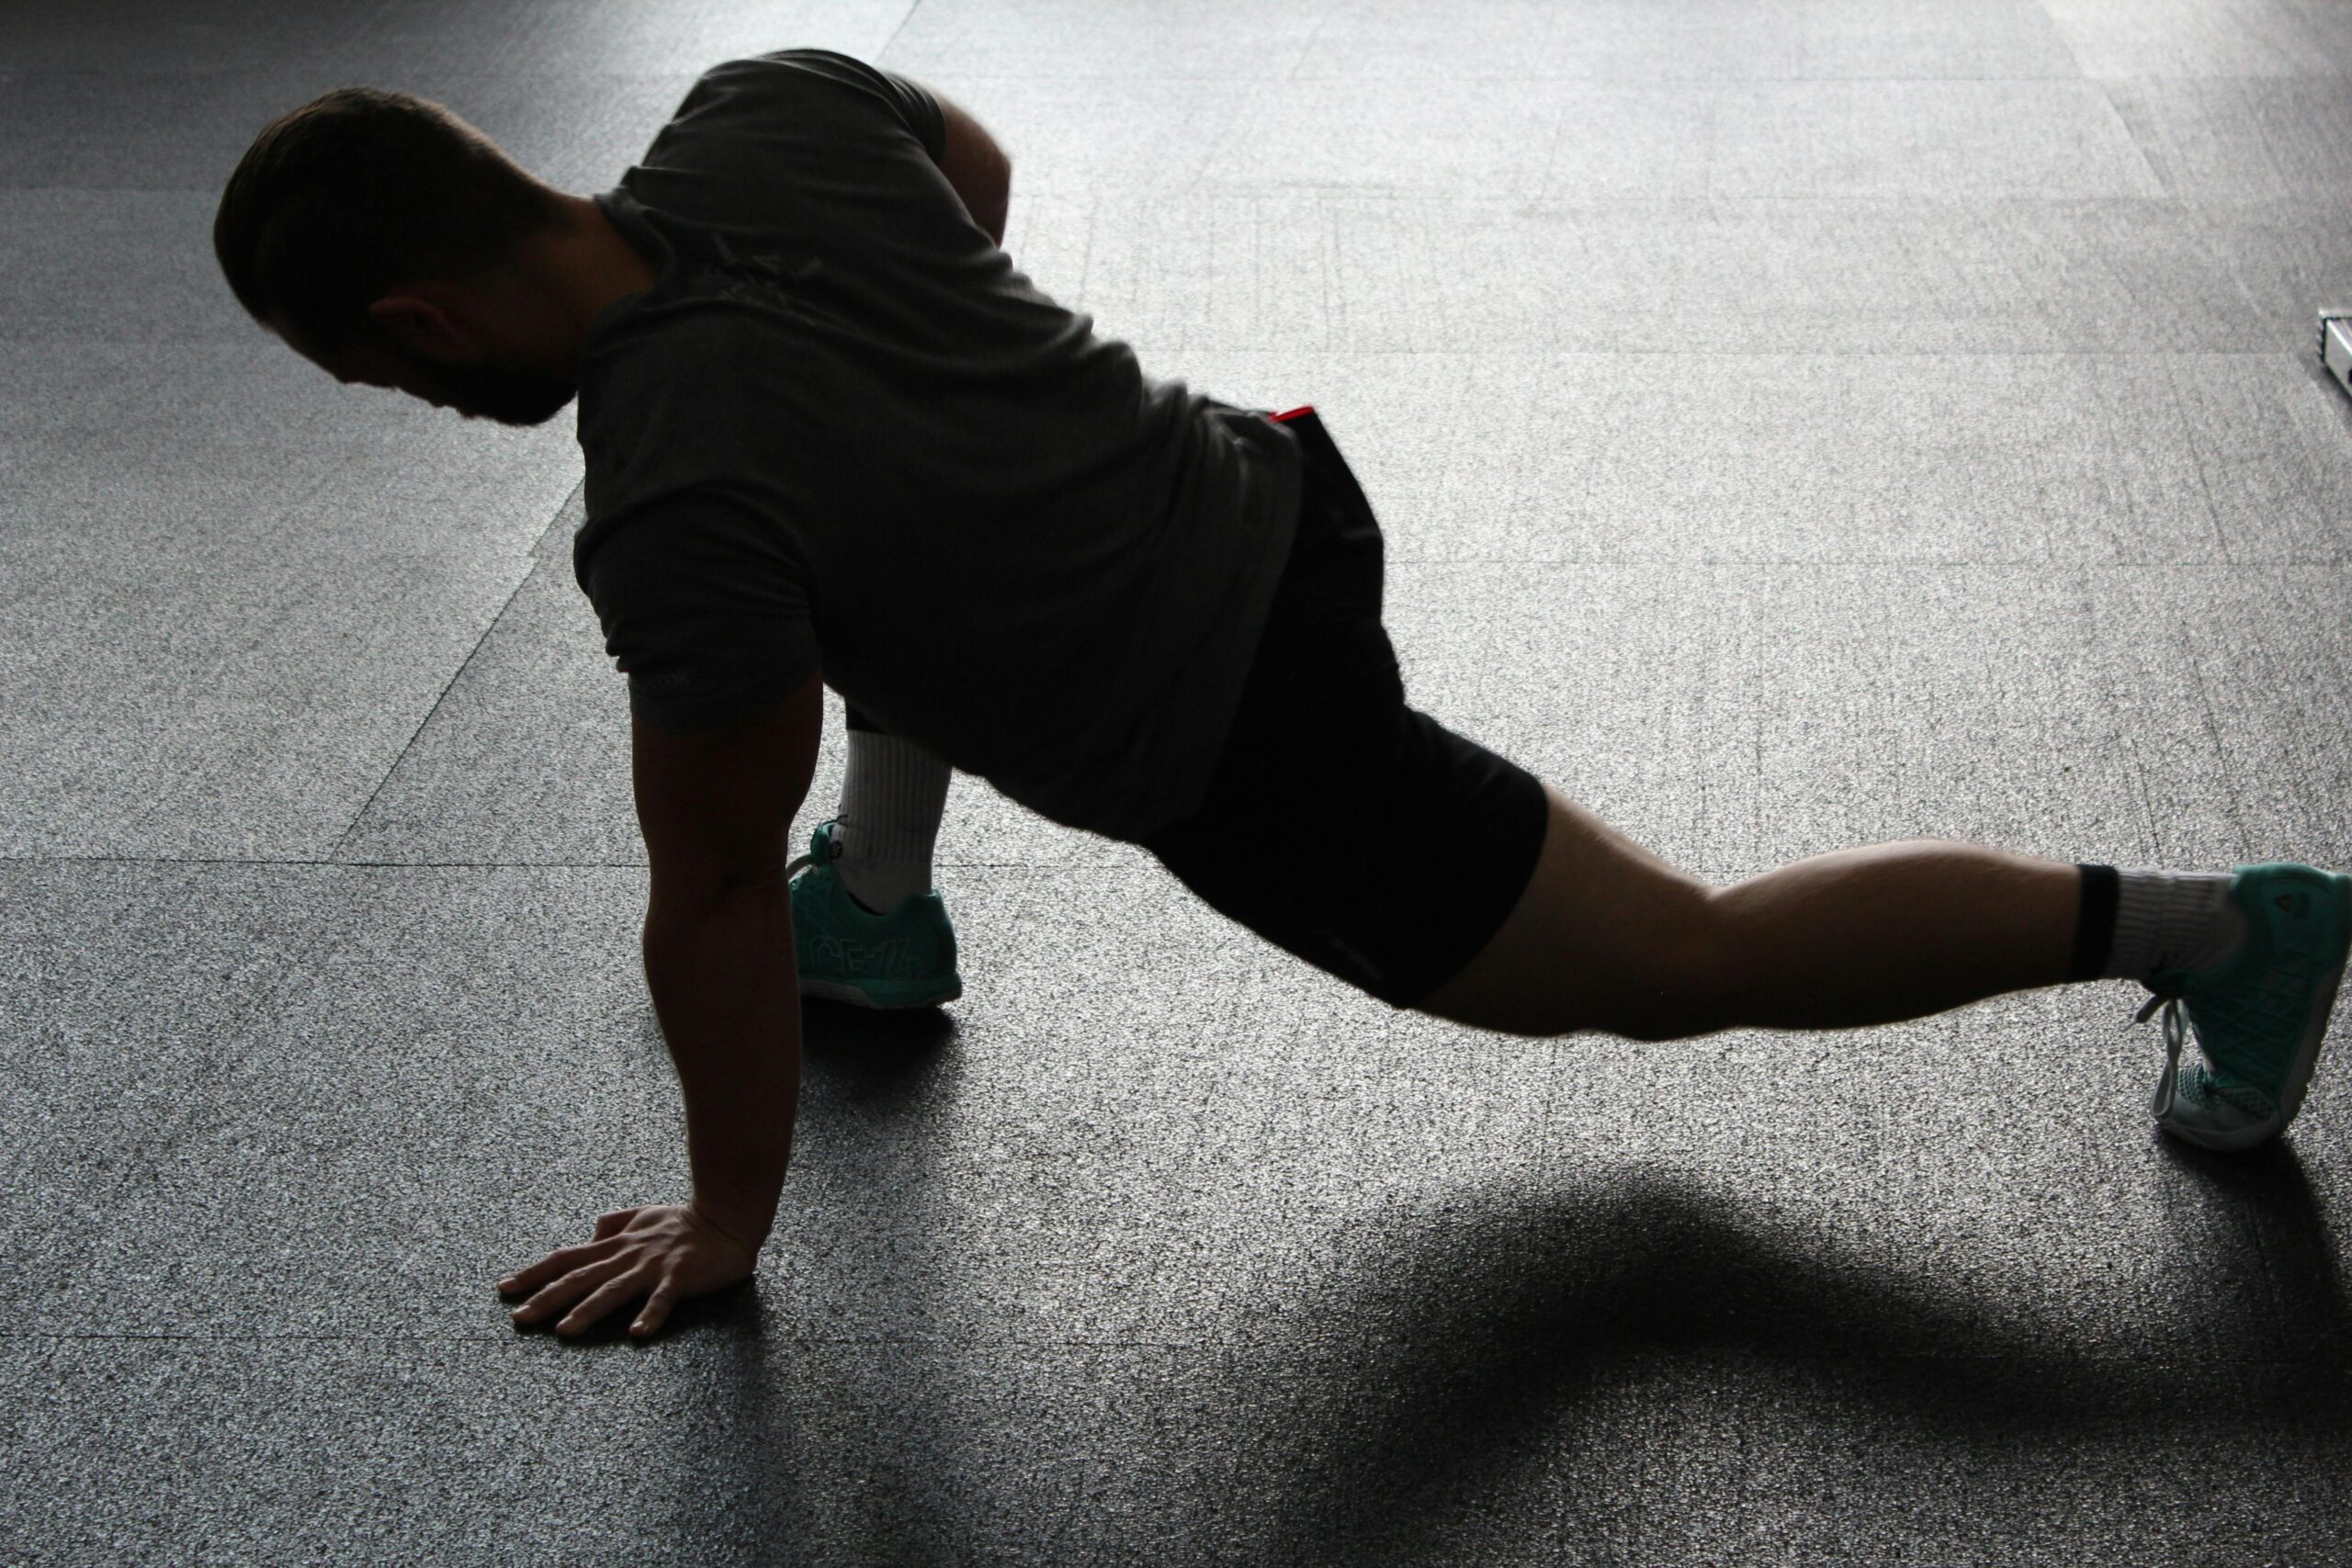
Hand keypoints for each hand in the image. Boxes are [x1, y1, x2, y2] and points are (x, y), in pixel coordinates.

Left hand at [498, 1203, 759, 1339]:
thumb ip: (615, 1222)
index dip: (534, 1273)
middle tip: (519, 1318)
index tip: (504, 1289)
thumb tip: (591, 1232)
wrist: (727, 1217)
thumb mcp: (643, 1214)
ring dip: (588, 1310)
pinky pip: (663, 1299)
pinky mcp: (680, 1277)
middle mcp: (627, 1255)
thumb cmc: (685, 1220)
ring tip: (565, 1330)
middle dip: (547, 1298)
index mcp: (616, 1244)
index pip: (566, 1258)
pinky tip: (637, 1334)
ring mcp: (653, 1266)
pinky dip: (650, 1315)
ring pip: (614, 1290)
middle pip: (580, 1277)